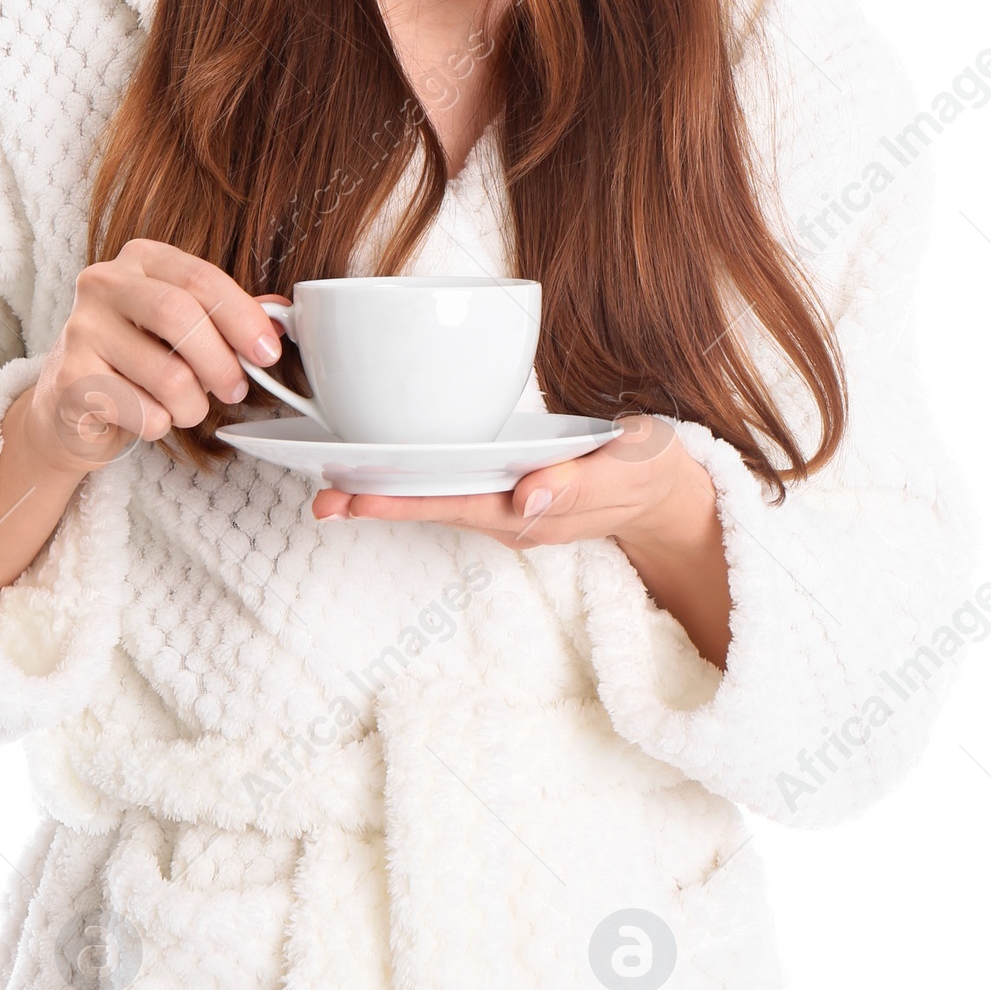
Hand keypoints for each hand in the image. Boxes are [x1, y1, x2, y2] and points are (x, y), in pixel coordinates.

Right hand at [19, 241, 282, 476]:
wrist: (69, 404)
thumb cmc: (138, 360)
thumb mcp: (186, 329)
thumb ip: (228, 317)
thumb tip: (283, 316)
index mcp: (140, 259)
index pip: (201, 278)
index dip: (243, 317)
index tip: (268, 353)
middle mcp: (104, 283)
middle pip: (179, 316)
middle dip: (221, 363)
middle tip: (236, 390)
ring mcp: (80, 329)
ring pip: (167, 374)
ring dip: (193, 405)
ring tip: (188, 409)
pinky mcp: (70, 379)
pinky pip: (142, 411)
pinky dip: (160, 424)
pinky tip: (149, 418)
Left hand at [314, 413, 732, 668]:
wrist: (670, 496)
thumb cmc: (649, 473)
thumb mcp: (626, 471)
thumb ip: (578, 483)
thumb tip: (526, 496)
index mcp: (533, 514)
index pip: (455, 507)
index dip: (403, 502)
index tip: (355, 498)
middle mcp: (512, 518)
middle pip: (436, 510)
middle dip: (378, 504)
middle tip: (320, 498)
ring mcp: (511, 510)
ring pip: (441, 503)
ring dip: (390, 496)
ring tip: (334, 488)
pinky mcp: (513, 495)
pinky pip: (458, 492)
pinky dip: (419, 483)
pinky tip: (390, 471)